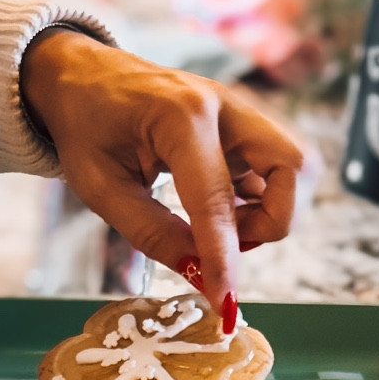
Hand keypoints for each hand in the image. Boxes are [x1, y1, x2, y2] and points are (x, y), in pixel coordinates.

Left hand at [19, 30, 303, 310]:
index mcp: (180, 114)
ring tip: (221, 223)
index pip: (216, 200)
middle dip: (272, 221)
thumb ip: (155, 235)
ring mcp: (240, 110)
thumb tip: (204, 277)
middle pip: (295, 168)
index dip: (223, 259)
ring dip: (271, 210)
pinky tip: (221, 206)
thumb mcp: (103, 188)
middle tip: (224, 240)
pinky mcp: (244, 124)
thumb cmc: (86, 125)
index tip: (225, 304)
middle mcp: (224, 104)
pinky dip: (262, 199)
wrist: (83, 75)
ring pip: (295, 167)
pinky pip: (277, 168)